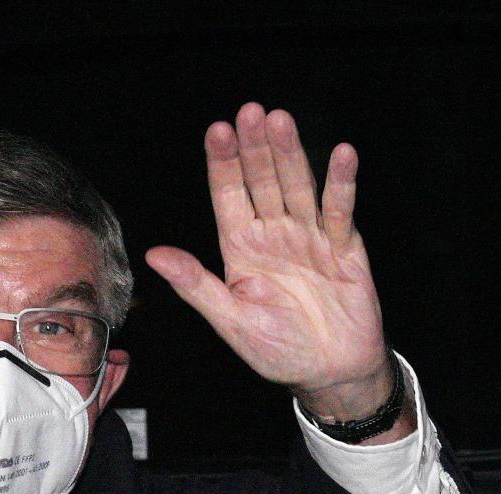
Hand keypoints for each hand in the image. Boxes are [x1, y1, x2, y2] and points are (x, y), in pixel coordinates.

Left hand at [146, 102, 401, 426]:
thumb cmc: (276, 350)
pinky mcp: (344, 248)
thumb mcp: (230, 320)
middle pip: (262, 182)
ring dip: (290, 155)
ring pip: (297, 188)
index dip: (223, 164)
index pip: (228, 196)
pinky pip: (340, 213)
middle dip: (255, 148)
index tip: (216, 132)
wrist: (328, 374)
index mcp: (241, 248)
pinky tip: (340, 155)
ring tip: (280, 121)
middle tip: (249, 112)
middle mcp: (273, 235)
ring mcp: (309, 238)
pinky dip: (341, 185)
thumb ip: (196, 285)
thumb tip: (155, 255)